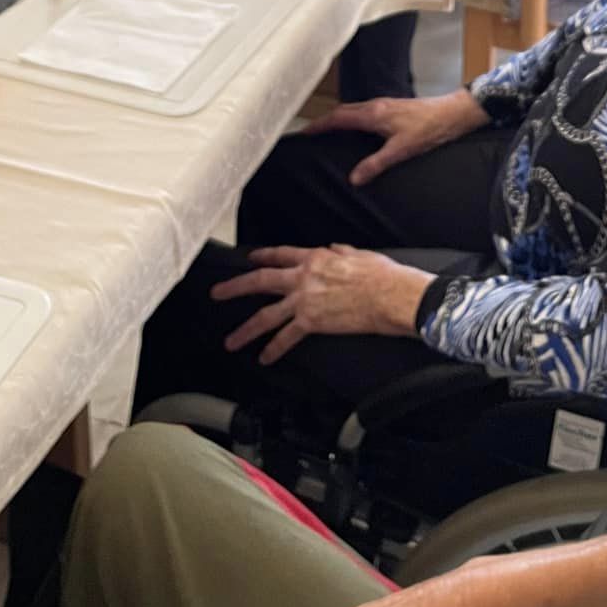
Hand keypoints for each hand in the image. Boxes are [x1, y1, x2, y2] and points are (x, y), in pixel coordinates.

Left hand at [211, 246, 430, 363]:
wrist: (389, 294)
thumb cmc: (381, 274)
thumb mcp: (359, 254)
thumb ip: (341, 252)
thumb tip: (334, 249)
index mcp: (315, 258)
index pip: (281, 255)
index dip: (262, 256)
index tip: (249, 258)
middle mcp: (303, 277)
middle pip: (261, 281)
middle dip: (235, 287)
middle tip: (218, 293)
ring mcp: (305, 300)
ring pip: (266, 314)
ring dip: (246, 329)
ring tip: (231, 340)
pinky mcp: (312, 321)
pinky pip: (286, 337)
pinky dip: (273, 349)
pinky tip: (264, 357)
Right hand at [304, 89, 487, 185]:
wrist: (453, 113)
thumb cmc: (430, 128)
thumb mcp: (401, 150)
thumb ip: (376, 164)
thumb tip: (354, 178)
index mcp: (373, 114)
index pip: (337, 118)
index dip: (319, 126)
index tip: (304, 133)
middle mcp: (376, 106)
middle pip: (342, 111)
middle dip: (325, 121)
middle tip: (312, 134)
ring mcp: (385, 105)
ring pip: (354, 110)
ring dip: (339, 119)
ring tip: (329, 132)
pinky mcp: (393, 108)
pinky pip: (365, 111)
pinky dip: (353, 119)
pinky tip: (358, 131)